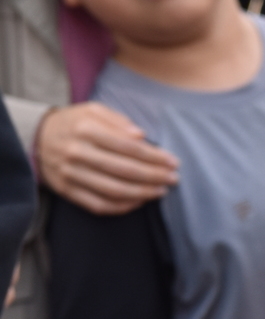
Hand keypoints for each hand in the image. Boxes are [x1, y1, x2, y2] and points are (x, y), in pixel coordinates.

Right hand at [35, 103, 178, 213]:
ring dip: (143, 193)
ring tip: (160, 191)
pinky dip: (123, 207)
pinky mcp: (68, 191)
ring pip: (114, 190)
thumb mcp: (92, 111)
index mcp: (85, 129)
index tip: (172, 161)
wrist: (37, 139)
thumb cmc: (73, 124)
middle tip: (173, 179)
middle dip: (154, 176)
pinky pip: (99, 205)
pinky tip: (139, 202)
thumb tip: (141, 135)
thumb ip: (118, 120)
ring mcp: (71, 174)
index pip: (128, 146)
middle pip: (124, 170)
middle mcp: (77, 152)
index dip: (154, 156)